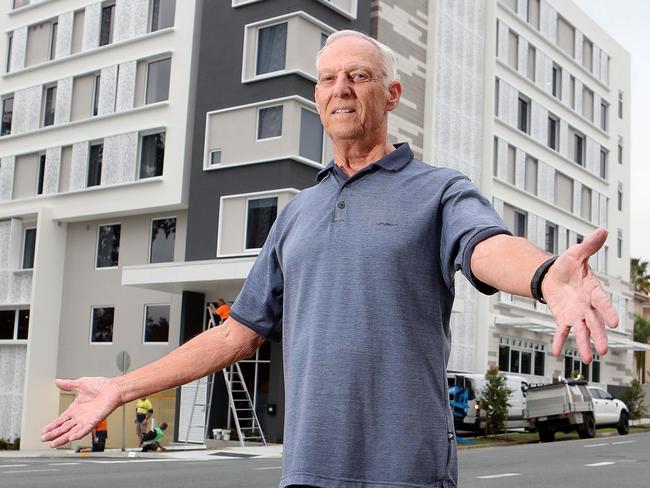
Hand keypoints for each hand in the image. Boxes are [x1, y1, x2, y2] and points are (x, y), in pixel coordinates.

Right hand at [40, 377, 122, 447]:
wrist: (114, 388)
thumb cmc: (102, 386)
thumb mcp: (81, 384)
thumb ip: (69, 384)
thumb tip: (58, 381)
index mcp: (75, 408)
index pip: (61, 420)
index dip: (52, 425)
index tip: (44, 431)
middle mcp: (80, 416)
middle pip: (63, 428)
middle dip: (53, 434)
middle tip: (43, 439)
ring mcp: (86, 419)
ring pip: (71, 432)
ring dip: (62, 438)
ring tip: (53, 444)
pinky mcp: (94, 420)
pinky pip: (85, 429)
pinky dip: (78, 434)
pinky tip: (71, 438)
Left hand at [542, 228, 618, 363]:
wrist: (552, 275)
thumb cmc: (567, 265)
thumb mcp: (576, 254)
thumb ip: (589, 246)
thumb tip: (602, 230)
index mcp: (593, 290)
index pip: (602, 302)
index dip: (608, 312)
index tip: (615, 323)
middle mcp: (587, 306)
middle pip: (595, 323)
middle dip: (599, 336)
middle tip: (604, 350)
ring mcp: (576, 314)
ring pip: (582, 331)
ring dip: (584, 344)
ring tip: (589, 359)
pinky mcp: (564, 318)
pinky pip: (562, 331)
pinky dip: (560, 341)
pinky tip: (557, 352)